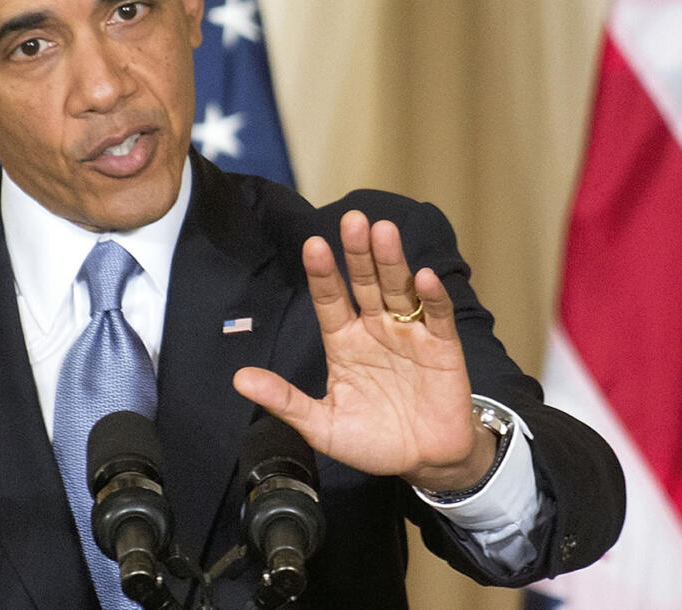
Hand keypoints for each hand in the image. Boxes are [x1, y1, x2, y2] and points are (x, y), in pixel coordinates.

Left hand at [232, 210, 494, 490]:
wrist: (424, 461)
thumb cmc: (372, 440)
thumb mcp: (321, 425)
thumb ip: (284, 400)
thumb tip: (239, 379)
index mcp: (344, 341)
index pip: (329, 299)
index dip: (322, 273)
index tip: (312, 245)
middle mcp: (375, 329)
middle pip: (365, 283)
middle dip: (357, 253)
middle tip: (352, 220)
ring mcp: (409, 334)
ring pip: (399, 289)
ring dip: (392, 261)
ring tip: (383, 232)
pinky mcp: (442, 347)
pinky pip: (437, 317)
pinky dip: (432, 297)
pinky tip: (424, 278)